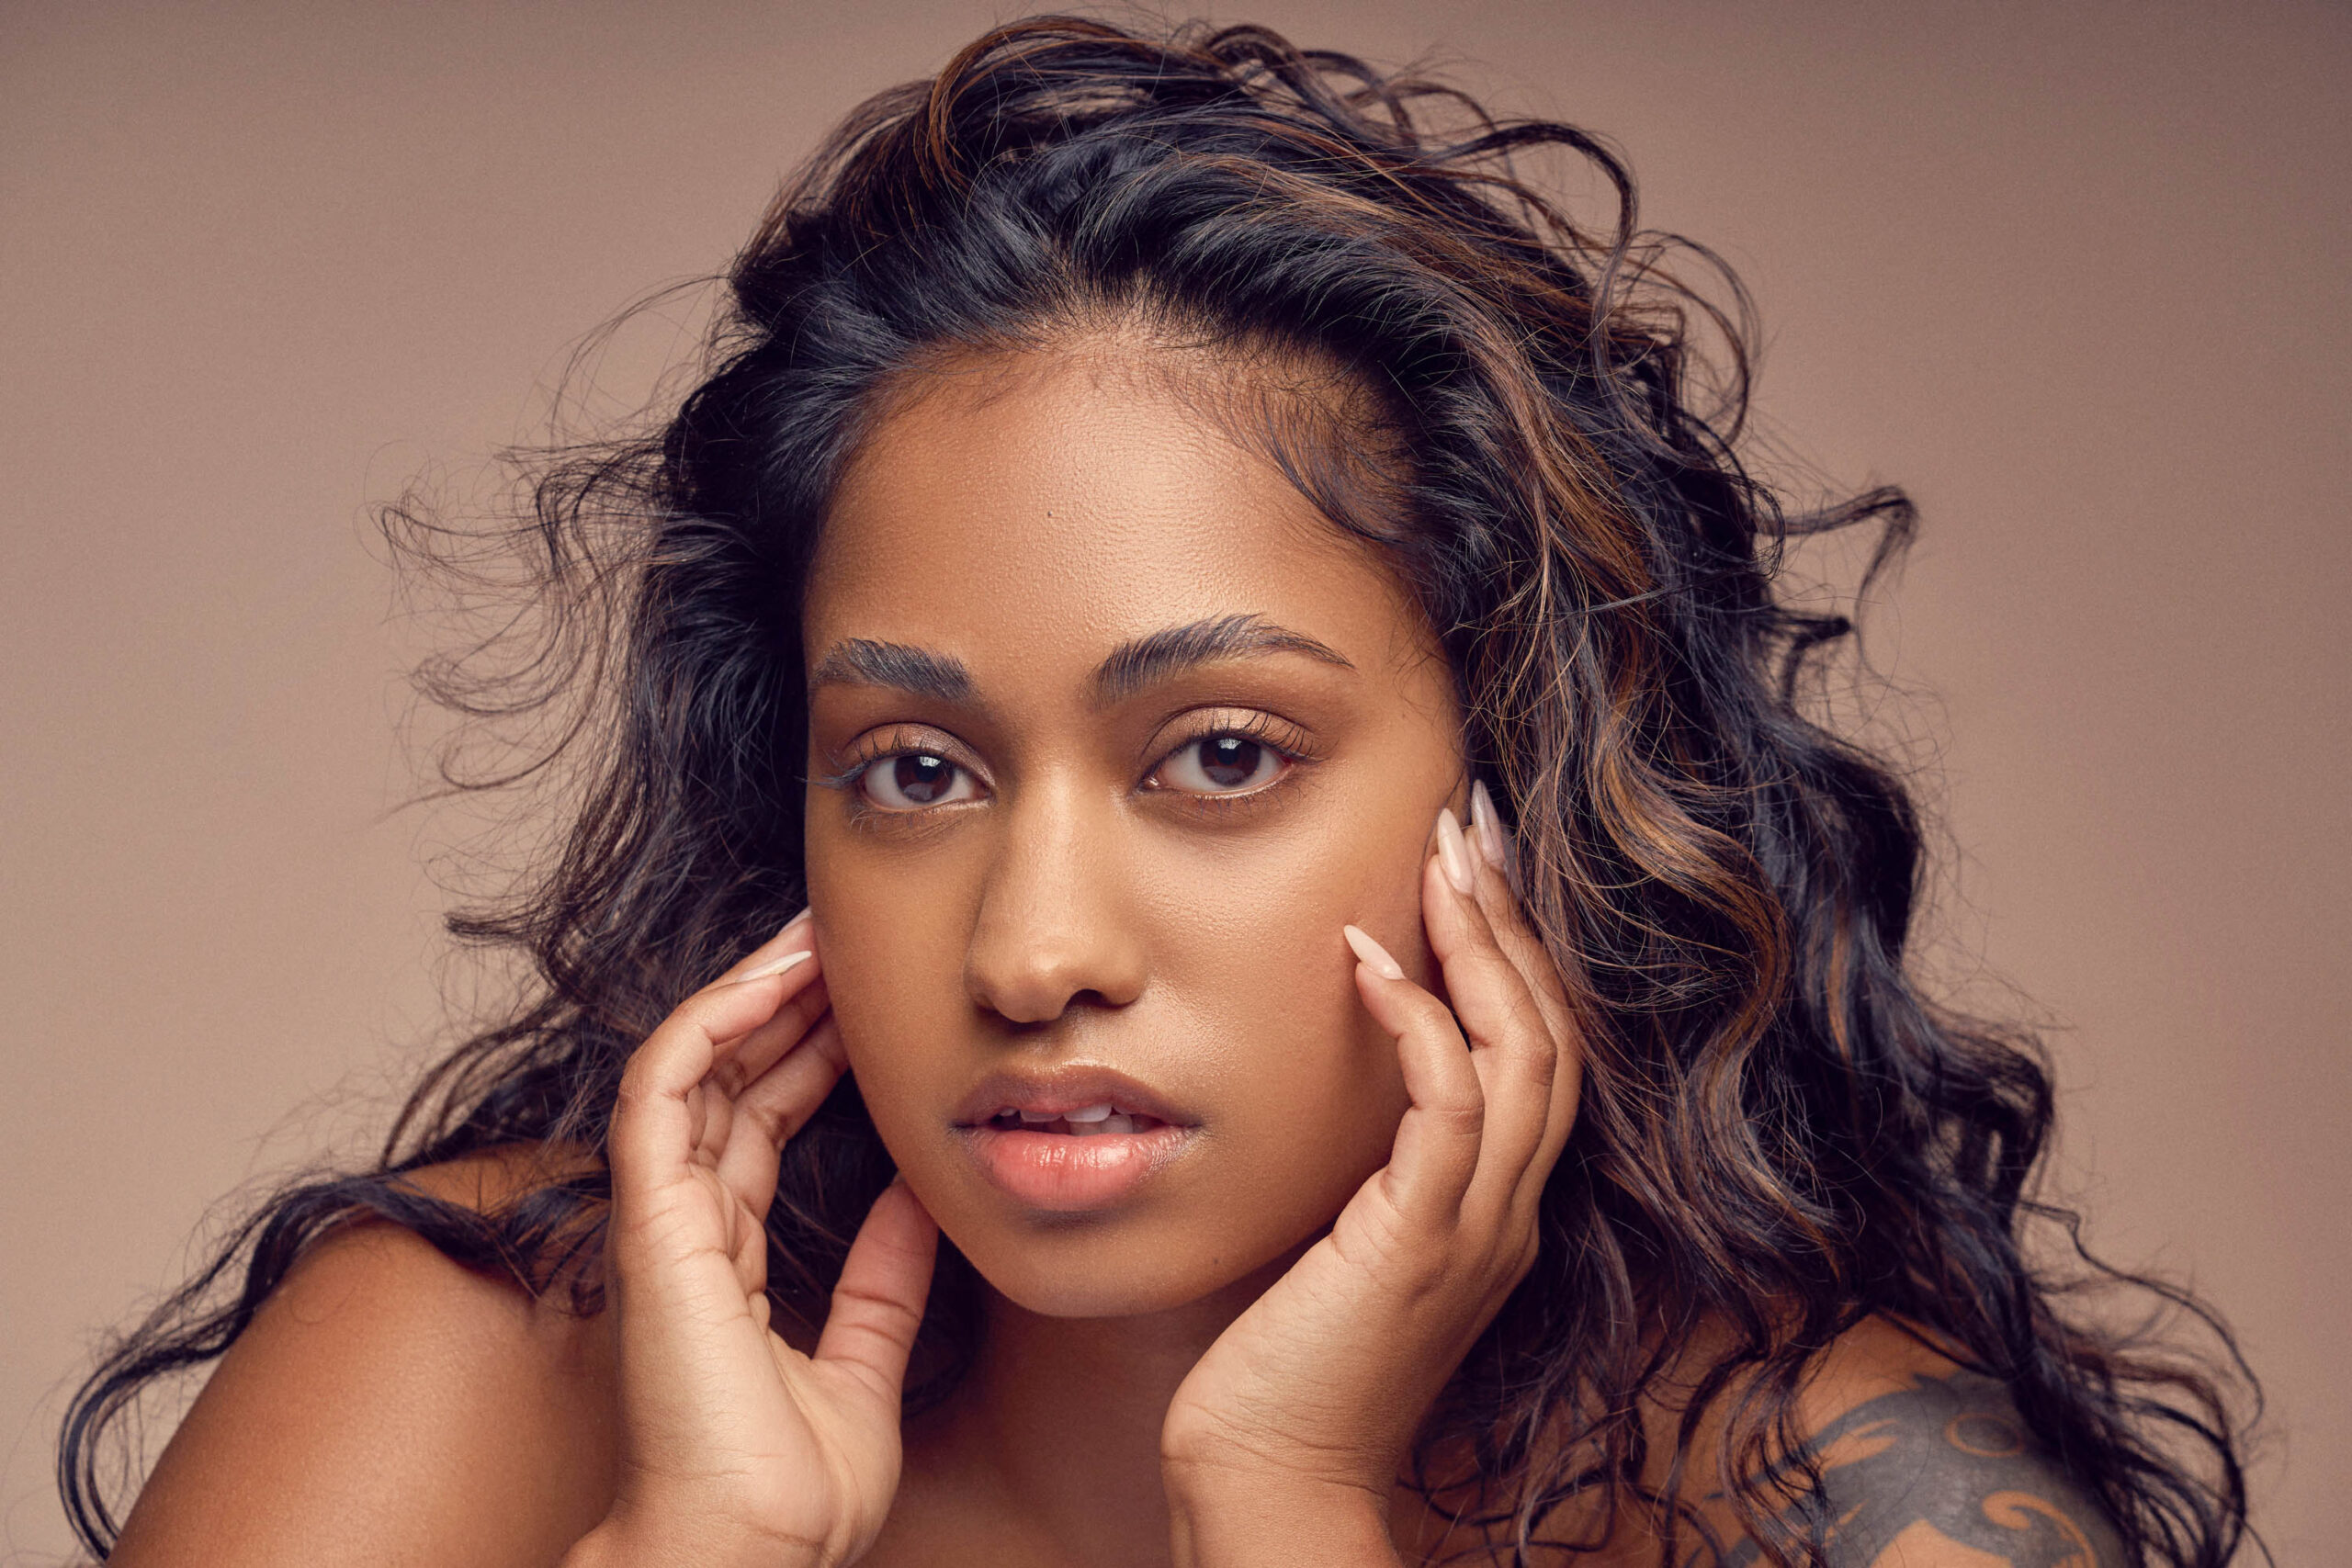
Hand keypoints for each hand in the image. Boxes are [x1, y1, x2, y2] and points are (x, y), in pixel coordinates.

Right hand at [573, 913, 939, 1567]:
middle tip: (840, 938)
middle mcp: (687, 1232)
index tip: (862, 1002)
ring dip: (748, 993)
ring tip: (812, 935)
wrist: (747, 1558)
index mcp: (727, 1263)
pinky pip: (662, 1094)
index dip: (805, 1054)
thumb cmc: (789, 1496)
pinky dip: (709, 1024)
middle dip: (781, 1003)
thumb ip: (882, 1285)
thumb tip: (918, 1205)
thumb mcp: (866, 1366)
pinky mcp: (653, 1225)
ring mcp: (664, 1225)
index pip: (757, 1126)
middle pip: (726, 1084)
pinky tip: (765, 980)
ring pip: (691, 1069)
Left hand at [1161, 797, 1581, 1562]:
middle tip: (1475, 817)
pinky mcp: (1420, 1243)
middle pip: (1555, 1034)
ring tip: (1442, 854)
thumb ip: (1362, 1160)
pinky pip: (1448, 1104)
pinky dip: (1420, 1018)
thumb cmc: (1281, 1363)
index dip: (1520, 951)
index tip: (1477, 860)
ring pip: (1524, 1055)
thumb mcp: (1338, 1238)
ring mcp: (1476, 1231)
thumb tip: (1326, 1060)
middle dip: (1518, 917)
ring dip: (1485, 944)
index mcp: (1496, 1210)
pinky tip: (1370, 955)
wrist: (1270, 1481)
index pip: (1541, 1052)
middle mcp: (1508, 1214)